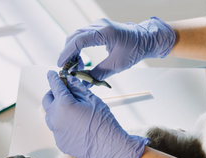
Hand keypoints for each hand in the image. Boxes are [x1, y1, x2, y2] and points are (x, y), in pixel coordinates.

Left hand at [42, 71, 148, 157]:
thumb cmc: (104, 122)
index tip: (52, 73)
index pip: (54, 85)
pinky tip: (76, 125)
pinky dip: (63, 123)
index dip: (53, 77)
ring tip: (70, 109)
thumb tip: (70, 80)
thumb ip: (78, 88)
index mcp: (63, 104)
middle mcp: (55, 118)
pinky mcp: (60, 142)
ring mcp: (56, 131)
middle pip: (47, 100)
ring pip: (50, 115)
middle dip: (53, 93)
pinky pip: (57, 128)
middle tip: (64, 92)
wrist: (109, 148)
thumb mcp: (93, 100)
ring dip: (56, 108)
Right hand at [57, 17, 175, 81]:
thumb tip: (85, 84)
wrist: (145, 40)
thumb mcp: (117, 65)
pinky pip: (83, 36)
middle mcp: (100, 25)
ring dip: (72, 51)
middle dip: (68, 53)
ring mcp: (98, 24)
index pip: (79, 40)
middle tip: (67, 69)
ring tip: (75, 67)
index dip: (67, 53)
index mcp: (105, 32)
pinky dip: (78, 47)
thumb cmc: (134, 51)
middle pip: (74, 37)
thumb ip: (99, 74)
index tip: (61, 65)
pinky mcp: (98, 27)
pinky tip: (80, 60)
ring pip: (77, 36)